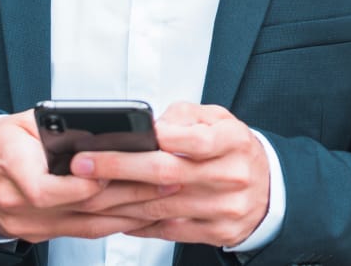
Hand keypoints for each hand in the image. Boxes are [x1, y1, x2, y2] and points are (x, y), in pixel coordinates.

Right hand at [0, 110, 161, 241]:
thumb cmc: (0, 143)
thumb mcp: (23, 122)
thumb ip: (58, 126)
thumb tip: (101, 129)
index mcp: (10, 165)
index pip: (45, 189)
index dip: (83, 185)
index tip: (114, 175)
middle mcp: (16, 203)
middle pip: (79, 207)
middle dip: (128, 195)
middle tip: (165, 180)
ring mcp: (28, 224)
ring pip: (86, 224)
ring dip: (129, 212)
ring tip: (164, 197)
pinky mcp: (39, 234)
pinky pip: (82, 232)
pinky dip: (113, 223)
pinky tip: (140, 214)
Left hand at [70, 103, 270, 246]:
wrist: (267, 189)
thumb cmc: (232, 149)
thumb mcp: (218, 119)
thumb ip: (184, 117)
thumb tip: (149, 128)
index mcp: (234, 140)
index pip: (195, 139)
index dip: (157, 137)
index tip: (119, 135)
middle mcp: (232, 175)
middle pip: (167, 174)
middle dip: (119, 168)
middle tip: (82, 164)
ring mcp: (225, 207)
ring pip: (161, 206)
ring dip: (117, 200)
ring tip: (85, 191)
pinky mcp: (217, 232)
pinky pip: (167, 230)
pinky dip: (137, 224)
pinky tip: (114, 214)